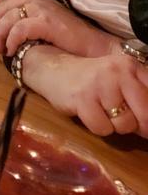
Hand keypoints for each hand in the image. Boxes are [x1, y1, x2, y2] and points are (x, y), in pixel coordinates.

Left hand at [0, 0, 118, 58]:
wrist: (97, 47)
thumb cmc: (72, 42)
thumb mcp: (48, 26)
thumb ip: (30, 23)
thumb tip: (7, 32)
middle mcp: (38, 1)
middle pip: (2, 5)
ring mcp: (43, 10)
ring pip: (8, 17)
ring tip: (0, 49)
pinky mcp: (49, 22)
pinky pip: (20, 28)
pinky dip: (11, 39)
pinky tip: (12, 50)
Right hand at [31, 49, 147, 137]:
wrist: (55, 70)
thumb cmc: (93, 80)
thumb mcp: (121, 82)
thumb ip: (141, 99)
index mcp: (131, 65)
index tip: (144, 124)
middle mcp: (118, 71)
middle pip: (146, 114)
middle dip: (138, 125)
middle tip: (123, 118)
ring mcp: (100, 84)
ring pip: (124, 125)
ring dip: (114, 125)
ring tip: (101, 110)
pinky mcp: (83, 98)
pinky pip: (103, 129)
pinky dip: (97, 126)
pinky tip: (88, 111)